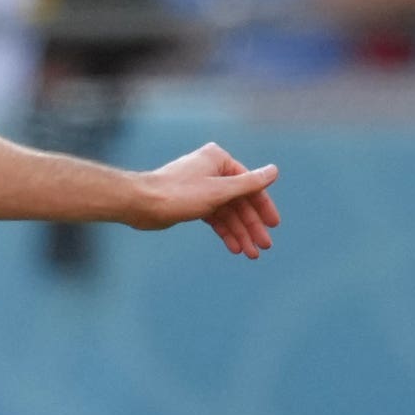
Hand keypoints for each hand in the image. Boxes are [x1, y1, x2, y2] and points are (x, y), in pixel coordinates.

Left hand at [131, 143, 280, 256]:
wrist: (140, 204)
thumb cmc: (177, 194)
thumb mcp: (219, 191)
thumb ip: (249, 184)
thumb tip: (274, 171)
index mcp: (219, 160)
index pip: (250, 185)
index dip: (263, 207)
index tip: (273, 226)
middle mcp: (212, 170)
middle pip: (239, 201)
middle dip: (251, 225)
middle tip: (263, 247)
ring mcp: (202, 187)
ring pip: (227, 212)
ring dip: (239, 232)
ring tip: (250, 254)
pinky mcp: (192, 203)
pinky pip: (214, 217)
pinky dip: (224, 231)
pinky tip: (233, 247)